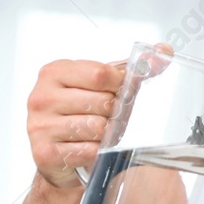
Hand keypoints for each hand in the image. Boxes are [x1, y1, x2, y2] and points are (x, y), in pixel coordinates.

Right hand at [25, 43, 171, 187]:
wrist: (54, 152)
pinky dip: (97, 152)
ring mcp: (40, 125)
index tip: (123, 91)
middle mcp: (41, 96)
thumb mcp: (100, 84)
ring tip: (98, 133)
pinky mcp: (44, 153)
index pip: (101, 74)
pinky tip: (89, 148)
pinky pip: (89, 151)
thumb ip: (130, 68)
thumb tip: (163, 50)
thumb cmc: (80, 111)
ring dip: (106, 134)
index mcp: (54, 72)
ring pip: (97, 128)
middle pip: (103, 102)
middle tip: (109, 117)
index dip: (121, 85)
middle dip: (115, 113)